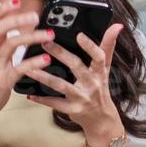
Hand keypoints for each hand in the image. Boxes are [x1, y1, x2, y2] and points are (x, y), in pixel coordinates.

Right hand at [0, 0, 52, 117]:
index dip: (2, 9)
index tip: (17, 0)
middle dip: (17, 20)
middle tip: (36, 16)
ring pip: (10, 45)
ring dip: (30, 38)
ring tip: (48, 35)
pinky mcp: (4, 81)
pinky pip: (18, 69)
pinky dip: (33, 63)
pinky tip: (46, 59)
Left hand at [21, 22, 126, 142]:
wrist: (102, 120)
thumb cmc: (101, 90)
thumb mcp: (105, 68)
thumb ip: (108, 46)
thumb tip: (117, 26)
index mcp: (99, 72)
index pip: (99, 56)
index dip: (90, 46)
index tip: (79, 35)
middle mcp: (92, 84)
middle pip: (76, 66)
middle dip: (60, 54)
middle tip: (44, 42)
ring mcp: (81, 98)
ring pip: (61, 85)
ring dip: (44, 77)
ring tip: (29, 69)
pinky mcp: (72, 110)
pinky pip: (55, 103)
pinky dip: (42, 99)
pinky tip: (30, 94)